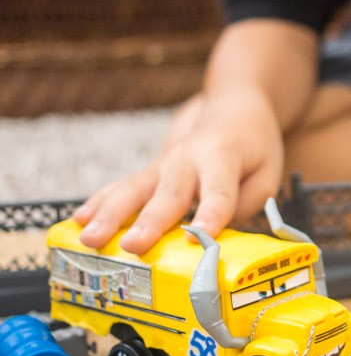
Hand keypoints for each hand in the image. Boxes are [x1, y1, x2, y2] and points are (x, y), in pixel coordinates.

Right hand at [74, 85, 283, 254]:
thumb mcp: (267, 173)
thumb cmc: (252, 147)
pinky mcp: (149, 172)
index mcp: (223, 156)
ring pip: (135, 189)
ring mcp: (164, 165)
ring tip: (91, 239)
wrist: (231, 109)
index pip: (219, 191)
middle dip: (150, 221)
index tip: (199, 238)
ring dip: (111, 215)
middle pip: (169, 193)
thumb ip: (245, 204)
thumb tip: (216, 234)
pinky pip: (121, 187)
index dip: (210, 215)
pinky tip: (78, 221)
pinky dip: (99, 203)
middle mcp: (188, 159)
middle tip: (134, 246)